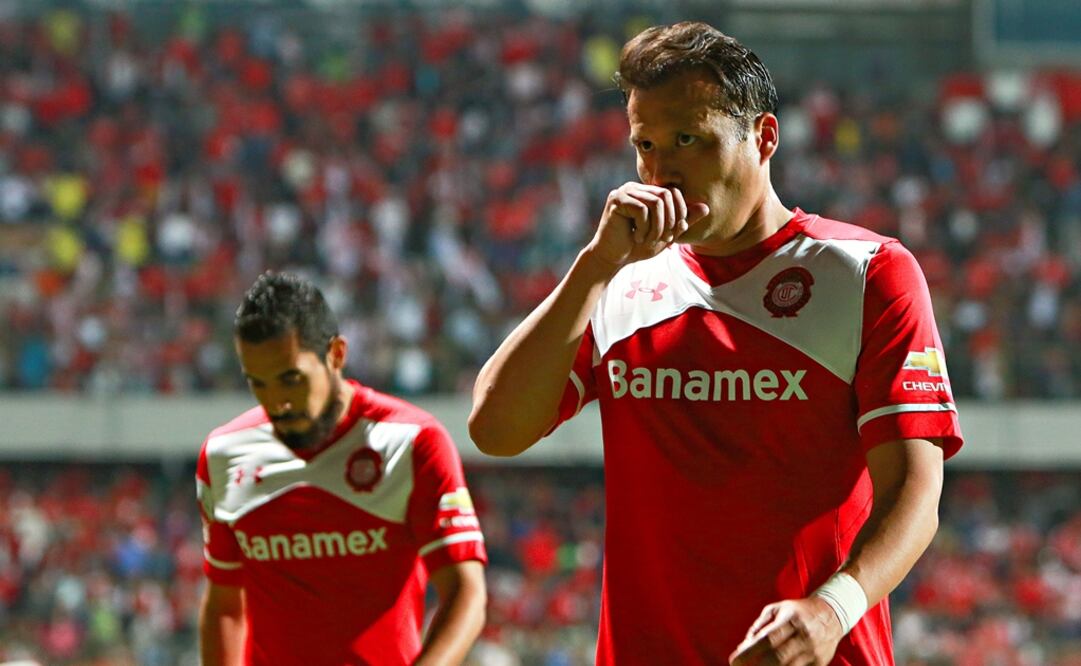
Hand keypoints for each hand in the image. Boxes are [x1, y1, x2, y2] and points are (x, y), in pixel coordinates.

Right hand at [584, 182, 708, 268]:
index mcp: (646, 192)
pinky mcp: (616, 200)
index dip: (679, 213)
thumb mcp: (666, 234)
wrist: (611, 259)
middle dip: (670, 221)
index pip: (673, 192)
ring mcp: (624, 191)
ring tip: (648, 240)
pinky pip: (641, 209)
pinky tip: (635, 237)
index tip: (673, 235)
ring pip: (656, 202)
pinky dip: (643, 228)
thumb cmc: (636, 246)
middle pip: (666, 195)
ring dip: (657, 227)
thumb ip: (683, 221)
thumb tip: (706, 207)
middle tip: (662, 240)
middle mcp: (635, 187)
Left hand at [729, 597, 843, 665]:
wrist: (831, 614)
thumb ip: (759, 626)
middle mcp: (804, 637)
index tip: (734, 660)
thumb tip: (744, 646)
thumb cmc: (797, 612)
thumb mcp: (777, 609)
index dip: (749, 653)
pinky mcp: (819, 664)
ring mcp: (813, 653)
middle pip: (777, 658)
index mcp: (791, 620)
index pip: (767, 640)